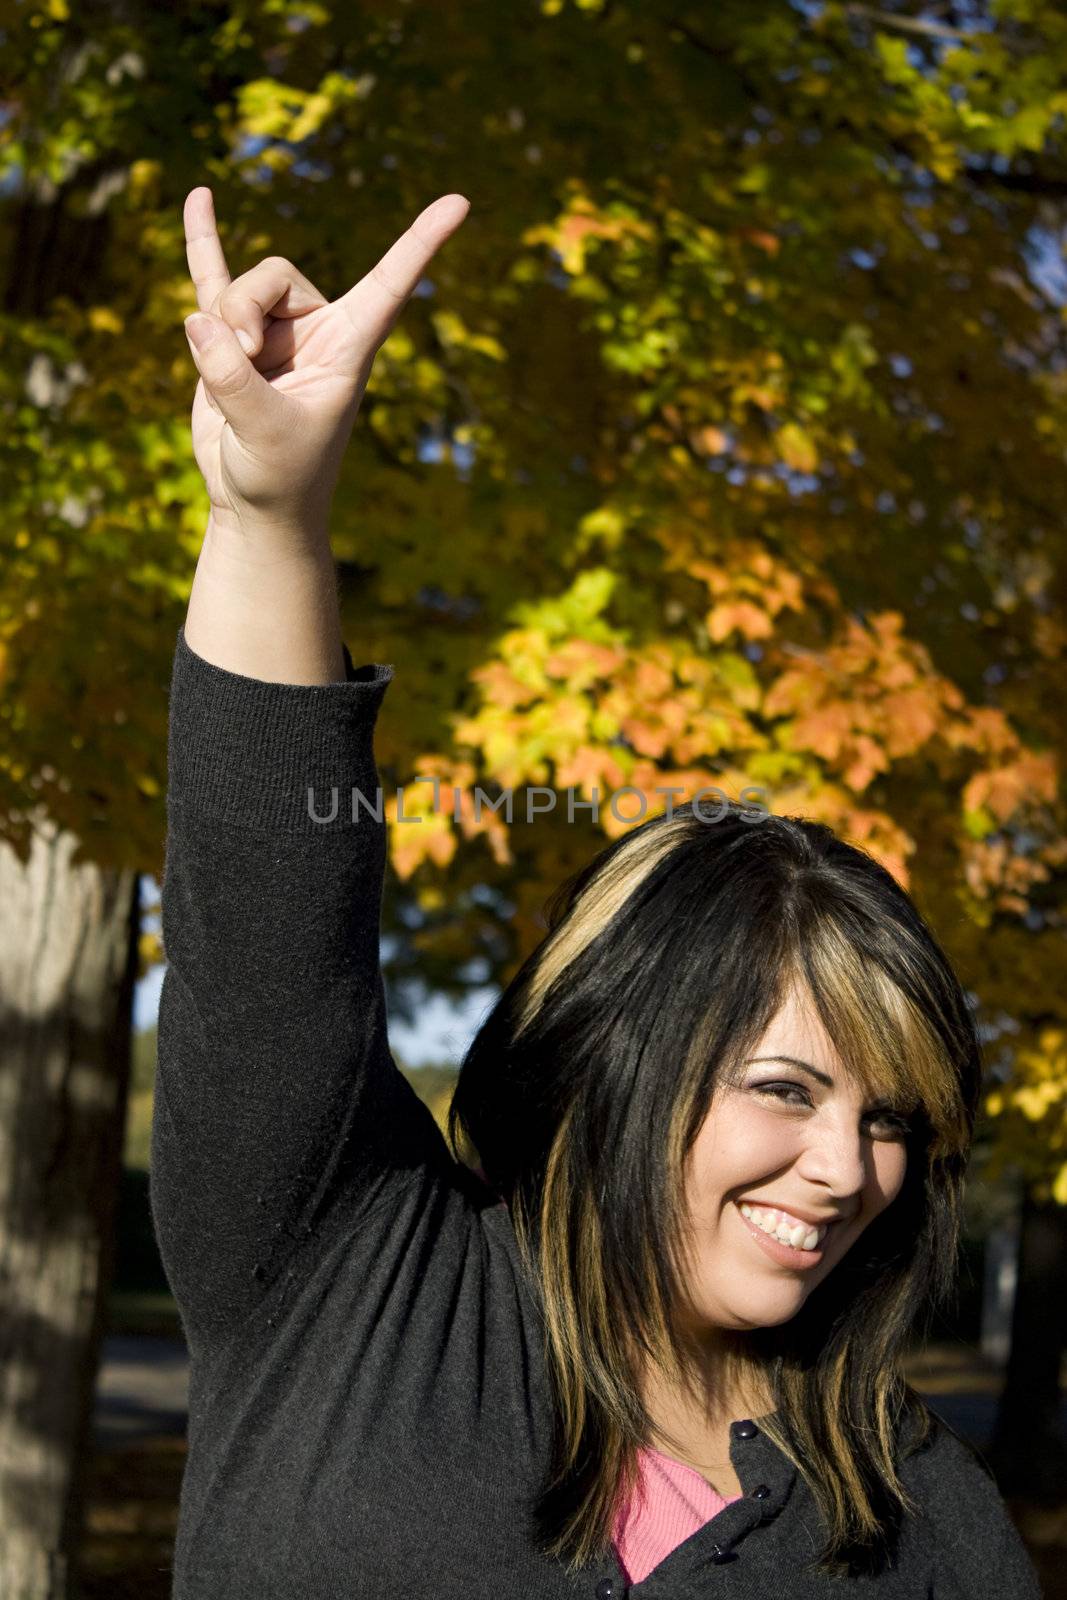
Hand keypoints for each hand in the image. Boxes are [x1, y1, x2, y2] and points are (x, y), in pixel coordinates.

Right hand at [182, 186, 469, 540]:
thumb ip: (232, 376)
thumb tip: (197, 317)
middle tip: (242, 354)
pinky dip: (205, 240)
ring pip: (240, 286)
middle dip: (246, 308)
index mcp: (349, 348)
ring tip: (219, 364)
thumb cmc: (280, 477)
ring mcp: (273, 331)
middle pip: (277, 275)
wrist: (256, 503)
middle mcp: (318, 332)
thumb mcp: (263, 432)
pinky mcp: (230, 339)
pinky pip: (216, 277)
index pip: (390, 286)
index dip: (421, 244)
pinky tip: (198, 195)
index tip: (460, 202)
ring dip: (222, 317)